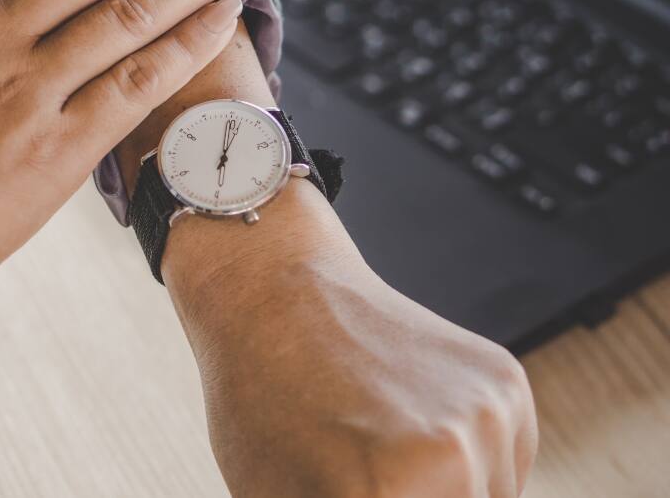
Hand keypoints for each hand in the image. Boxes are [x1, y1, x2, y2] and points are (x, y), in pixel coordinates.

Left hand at [163, 182, 538, 496]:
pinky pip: (505, 468)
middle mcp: (453, 457)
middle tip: (369, 485)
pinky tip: (410, 435)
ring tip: (382, 468)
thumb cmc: (259, 402)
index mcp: (385, 493)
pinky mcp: (509, 385)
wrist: (275, 289)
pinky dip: (470, 471)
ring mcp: (489, 415)